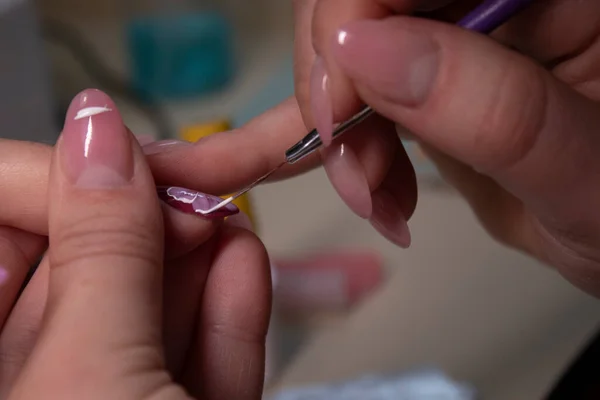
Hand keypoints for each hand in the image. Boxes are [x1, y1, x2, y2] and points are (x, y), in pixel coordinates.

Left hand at [0, 90, 269, 398]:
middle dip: (142, 223)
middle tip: (188, 188)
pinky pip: (202, 355)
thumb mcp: (93, 376)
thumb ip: (102, 253)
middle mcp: (46, 383)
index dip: (54, 187)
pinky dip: (229, 309)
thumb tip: (96, 131)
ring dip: (197, 257)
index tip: (114, 157)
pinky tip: (246, 262)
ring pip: (152, 311)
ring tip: (226, 214)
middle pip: (86, 271)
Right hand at [135, 1, 599, 297]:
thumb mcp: (581, 174)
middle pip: (358, 6)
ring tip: (377, 200)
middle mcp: (483, 2)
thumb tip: (364, 52)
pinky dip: (305, 146)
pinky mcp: (415, 87)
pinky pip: (345, 102)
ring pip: (340, 59)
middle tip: (360, 177)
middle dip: (338, 94)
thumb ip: (493, 109)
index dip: (353, 16)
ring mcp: (444, 43)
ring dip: (335, 138)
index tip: (340, 110)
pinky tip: (279, 175)